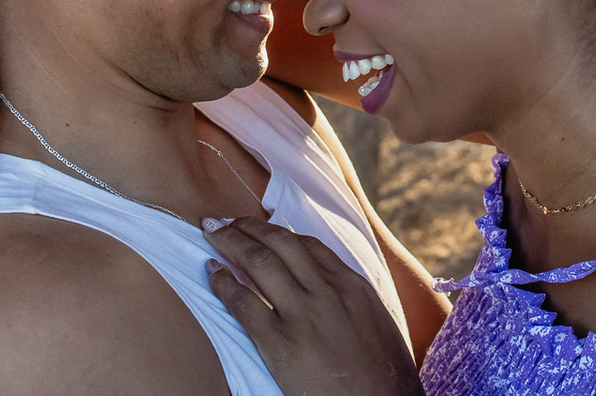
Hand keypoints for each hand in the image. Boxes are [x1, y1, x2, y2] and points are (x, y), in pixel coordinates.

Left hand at [204, 218, 423, 395]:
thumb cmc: (384, 376)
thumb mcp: (376, 322)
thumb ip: (351, 299)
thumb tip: (329, 287)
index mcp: (351, 285)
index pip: (308, 245)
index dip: (278, 231)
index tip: (260, 227)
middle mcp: (327, 292)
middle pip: (280, 243)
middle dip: (248, 227)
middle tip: (225, 220)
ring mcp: (303, 315)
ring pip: (260, 262)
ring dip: (231, 241)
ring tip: (213, 232)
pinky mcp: (280, 344)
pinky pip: (243, 303)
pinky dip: (223, 282)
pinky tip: (211, 272)